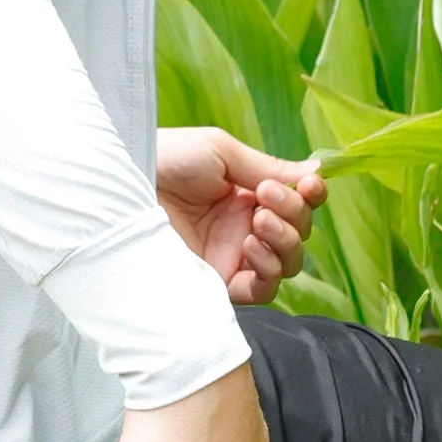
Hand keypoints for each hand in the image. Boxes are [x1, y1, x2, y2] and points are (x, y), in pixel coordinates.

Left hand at [157, 128, 326, 305]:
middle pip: (299, 233)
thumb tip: (316, 173)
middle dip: (294, 214)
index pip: (298, 202)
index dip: (312, 196)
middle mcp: (244, 227)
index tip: (311, 186)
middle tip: (264, 197)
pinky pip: (263, 290)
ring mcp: (232, 257)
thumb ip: (267, 167)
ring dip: (285, 241)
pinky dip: (268, 270)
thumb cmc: (165, 159)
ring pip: (288, 263)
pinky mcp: (217, 284)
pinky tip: (248, 247)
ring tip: (258, 222)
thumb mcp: (220, 152)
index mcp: (247, 193)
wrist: (125, 189)